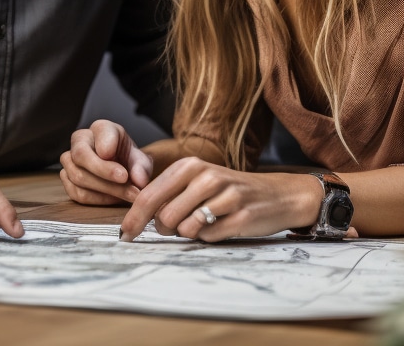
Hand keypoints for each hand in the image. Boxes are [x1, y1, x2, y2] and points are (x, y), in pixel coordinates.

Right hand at [59, 120, 153, 204]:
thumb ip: (142, 168)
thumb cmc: (130, 163)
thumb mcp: (141, 162)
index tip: (124, 171)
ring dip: (104, 190)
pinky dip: (96, 199)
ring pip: (78, 176)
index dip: (110, 151)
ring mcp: (70, 160)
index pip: (100, 133)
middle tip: (126, 184)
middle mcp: (80, 140)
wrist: (123, 174)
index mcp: (101, 128)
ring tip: (126, 195)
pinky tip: (112, 199)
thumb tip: (139, 181)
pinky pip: (76, 192)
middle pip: (81, 155)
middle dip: (104, 173)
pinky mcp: (66, 179)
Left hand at [119, 157, 326, 242]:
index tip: (124, 236)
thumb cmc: (230, 191)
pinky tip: (222, 226)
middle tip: (179, 226)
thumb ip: (170, 194)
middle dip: (165, 229)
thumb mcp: (199, 181)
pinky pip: (208, 238)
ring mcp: (225, 196)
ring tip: (204, 223)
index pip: (149, 195)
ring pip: (184, 228)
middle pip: (163, 217)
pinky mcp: (240, 216)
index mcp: (190, 166)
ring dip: (188, 233)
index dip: (133, 220)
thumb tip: (137, 218)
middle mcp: (206, 177)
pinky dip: (209, 238)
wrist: (278, 195)